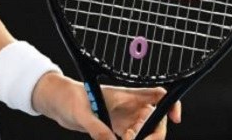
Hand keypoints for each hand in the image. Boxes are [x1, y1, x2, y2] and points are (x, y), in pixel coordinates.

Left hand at [32, 72, 181, 139]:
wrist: (57, 101)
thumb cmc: (69, 98)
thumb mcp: (81, 114)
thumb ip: (97, 129)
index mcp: (126, 95)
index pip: (157, 96)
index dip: (171, 105)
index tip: (174, 119)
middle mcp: (130, 107)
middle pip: (156, 121)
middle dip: (153, 135)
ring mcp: (125, 119)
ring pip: (146, 133)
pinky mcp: (117, 130)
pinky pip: (134, 139)